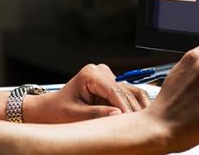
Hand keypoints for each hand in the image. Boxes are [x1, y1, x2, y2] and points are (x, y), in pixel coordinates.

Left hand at [22, 63, 149, 122]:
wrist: (53, 108)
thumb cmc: (59, 111)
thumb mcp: (75, 115)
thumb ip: (96, 114)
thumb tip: (118, 116)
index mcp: (91, 73)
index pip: (114, 91)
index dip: (125, 108)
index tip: (133, 123)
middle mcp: (102, 71)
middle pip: (125, 92)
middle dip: (133, 110)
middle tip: (143, 127)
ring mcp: (109, 77)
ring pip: (131, 93)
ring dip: (138, 108)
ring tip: (145, 124)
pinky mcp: (113, 85)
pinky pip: (129, 95)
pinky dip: (136, 107)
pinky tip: (142, 119)